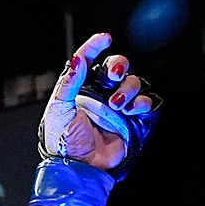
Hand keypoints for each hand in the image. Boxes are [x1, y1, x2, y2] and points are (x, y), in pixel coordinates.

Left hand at [38, 32, 155, 170]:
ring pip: (133, 82)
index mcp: (81, 88)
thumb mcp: (59, 109)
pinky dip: (141, 102)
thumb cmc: (63, 141)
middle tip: (115, 75)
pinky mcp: (132, 121)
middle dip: (119, 65)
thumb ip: (69, 83)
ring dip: (128, 88)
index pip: (90, 60)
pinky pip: (145, 103)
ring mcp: (118, 107)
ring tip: (117, 104)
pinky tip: (130, 110)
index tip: (105, 38)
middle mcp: (101, 94)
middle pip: (118, 66)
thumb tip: (78, 58)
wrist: (78, 167)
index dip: (96, 46)